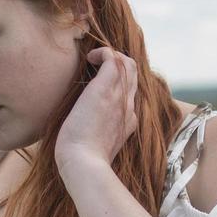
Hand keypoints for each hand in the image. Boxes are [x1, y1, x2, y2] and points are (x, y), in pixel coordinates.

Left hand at [55, 46, 138, 172]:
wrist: (83, 164)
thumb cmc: (82, 160)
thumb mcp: (97, 146)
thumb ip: (98, 135)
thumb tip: (84, 131)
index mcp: (128, 121)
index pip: (131, 95)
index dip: (120, 84)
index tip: (99, 84)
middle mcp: (128, 107)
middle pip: (134, 76)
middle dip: (119, 65)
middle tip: (97, 65)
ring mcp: (119, 97)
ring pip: (129, 64)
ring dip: (112, 56)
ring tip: (93, 59)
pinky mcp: (106, 88)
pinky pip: (114, 58)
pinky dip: (104, 52)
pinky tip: (90, 58)